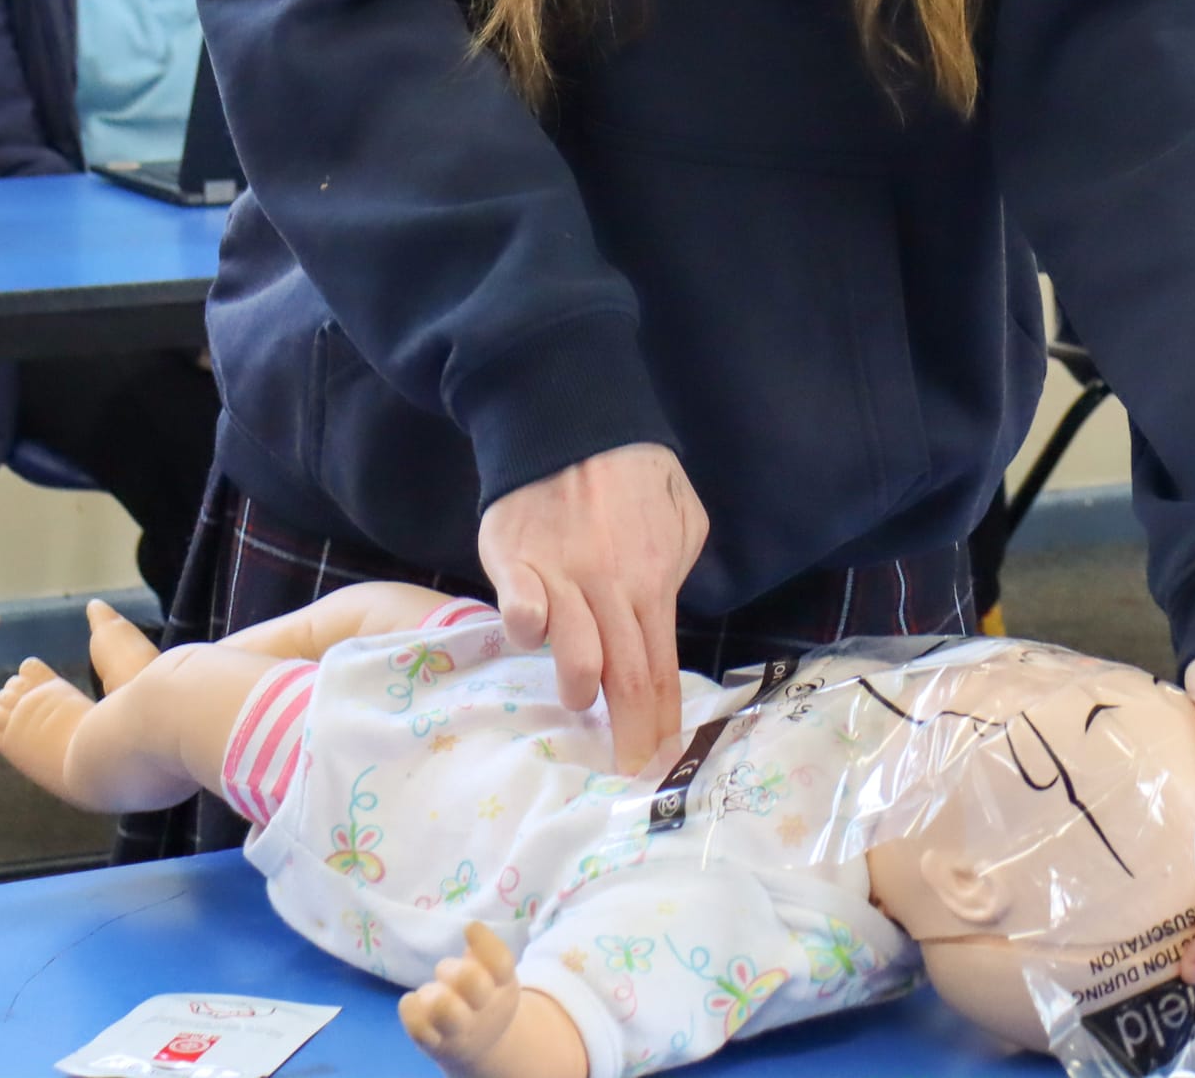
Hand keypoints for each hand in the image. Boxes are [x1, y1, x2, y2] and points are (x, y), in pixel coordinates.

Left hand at [399, 921, 586, 1077]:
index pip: (500, 962)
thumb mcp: (494, 974)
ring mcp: (459, 1030)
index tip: (469, 928)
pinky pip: (420, 1030)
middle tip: (447, 970)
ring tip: (432, 994)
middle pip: (472, 983)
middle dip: (456, 970)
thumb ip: (484, 952)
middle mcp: (483, 1009)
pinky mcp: (436, 1045)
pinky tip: (410, 1001)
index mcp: (501, 984)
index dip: (484, 942)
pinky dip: (411, 1011)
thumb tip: (472, 930)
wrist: (483, 1047)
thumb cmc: (484, 996)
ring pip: (445, 1010)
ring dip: (433, 994)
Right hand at [477, 442, 708, 771]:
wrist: (567, 418)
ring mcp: (561, 573)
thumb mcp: (680, 515)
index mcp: (654, 579)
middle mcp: (610, 584)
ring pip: (577, 651)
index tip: (661, 766)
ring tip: (579, 706)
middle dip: (629, 735)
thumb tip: (664, 615)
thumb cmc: (630, 470)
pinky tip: (533, 636)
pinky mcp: (514, 559)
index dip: (662, 723)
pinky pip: (521, 605)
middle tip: (628, 777)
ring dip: (580, 688)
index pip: (661, 668)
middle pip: (625, 676)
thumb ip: (678, 567)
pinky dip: (528, 627)